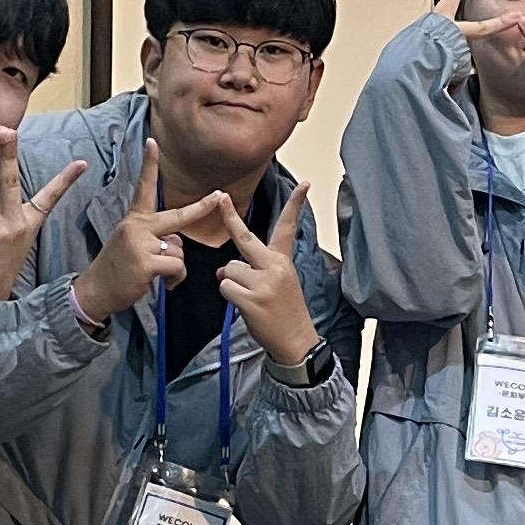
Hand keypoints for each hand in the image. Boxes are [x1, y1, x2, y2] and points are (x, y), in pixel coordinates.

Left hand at [0, 153, 88, 301]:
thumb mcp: (11, 244)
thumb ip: (2, 219)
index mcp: (28, 224)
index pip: (50, 198)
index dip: (66, 180)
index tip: (81, 163)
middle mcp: (17, 223)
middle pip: (9, 181)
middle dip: (7, 154)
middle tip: (8, 133)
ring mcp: (0, 228)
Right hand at [70, 145, 232, 330]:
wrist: (95, 290)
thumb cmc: (117, 268)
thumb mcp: (131, 243)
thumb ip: (154, 236)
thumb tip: (175, 242)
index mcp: (134, 219)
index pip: (143, 187)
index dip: (149, 164)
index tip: (152, 141)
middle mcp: (137, 226)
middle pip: (177, 216)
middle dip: (201, 207)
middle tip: (218, 196)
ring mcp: (141, 243)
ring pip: (179, 250)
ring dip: (177, 266)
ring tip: (161, 275)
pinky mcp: (146, 262)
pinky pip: (177, 266)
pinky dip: (176, 278)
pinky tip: (165, 283)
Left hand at [216, 178, 322, 365]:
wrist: (296, 340)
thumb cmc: (285, 312)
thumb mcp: (280, 282)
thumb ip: (255, 269)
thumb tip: (223, 268)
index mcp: (283, 261)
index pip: (288, 228)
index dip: (295, 205)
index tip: (304, 183)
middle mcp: (274, 267)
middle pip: (245, 238)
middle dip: (230, 218)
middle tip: (221, 198)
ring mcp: (263, 282)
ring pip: (228, 269)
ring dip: (230, 283)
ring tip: (248, 297)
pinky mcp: (252, 299)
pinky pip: (225, 287)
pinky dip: (229, 296)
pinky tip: (245, 306)